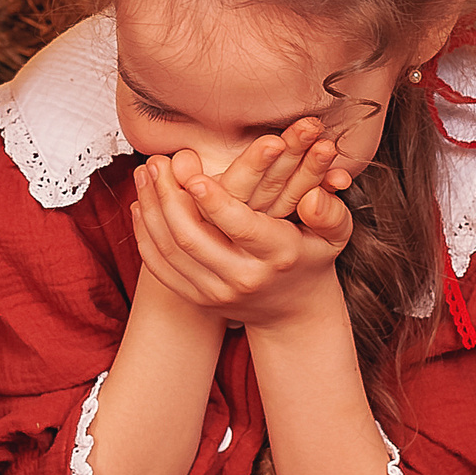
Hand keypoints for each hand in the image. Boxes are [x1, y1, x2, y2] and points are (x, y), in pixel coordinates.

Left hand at [131, 133, 355, 331]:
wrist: (293, 313)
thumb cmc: (310, 258)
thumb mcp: (334, 236)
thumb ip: (330, 212)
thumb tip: (313, 197)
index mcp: (279, 256)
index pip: (240, 227)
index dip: (214, 200)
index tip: (192, 173)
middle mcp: (244, 278)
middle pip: (194, 237)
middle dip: (169, 196)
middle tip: (157, 161)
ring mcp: (217, 293)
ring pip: (171, 250)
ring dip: (151, 209)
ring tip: (143, 174)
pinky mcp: (197, 299)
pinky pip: (161, 268)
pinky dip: (145, 235)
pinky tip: (141, 205)